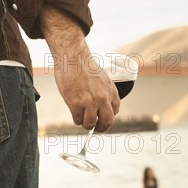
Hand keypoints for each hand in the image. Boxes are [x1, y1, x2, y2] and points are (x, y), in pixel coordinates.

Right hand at [40, 4, 119, 131]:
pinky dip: (76, 119)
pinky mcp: (75, 103)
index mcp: (111, 91)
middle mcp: (103, 98)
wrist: (73, 58)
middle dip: (101, 128)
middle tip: (96, 129)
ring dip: (86, 124)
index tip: (102, 120)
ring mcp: (89, 102)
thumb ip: (105, 93)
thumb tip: (101, 109)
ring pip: (90, 123)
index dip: (107, 118)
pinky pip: (77, 119)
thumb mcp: (102, 79)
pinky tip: (74, 112)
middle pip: (107, 122)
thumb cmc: (85, 67)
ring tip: (82, 119)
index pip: (115, 112)